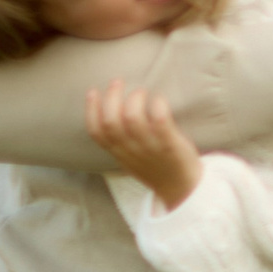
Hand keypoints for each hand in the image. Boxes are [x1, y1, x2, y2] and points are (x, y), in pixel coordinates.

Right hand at [85, 80, 203, 208]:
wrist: (182, 189)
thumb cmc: (156, 167)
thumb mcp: (130, 158)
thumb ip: (120, 140)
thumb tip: (113, 110)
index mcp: (119, 153)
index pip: (96, 132)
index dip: (90, 110)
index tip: (93, 92)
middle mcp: (131, 151)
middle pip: (111, 121)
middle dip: (111, 97)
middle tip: (118, 82)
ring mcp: (150, 148)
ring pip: (132, 118)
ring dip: (134, 98)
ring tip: (141, 91)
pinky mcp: (170, 145)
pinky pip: (160, 121)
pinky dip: (157, 105)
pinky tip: (159, 100)